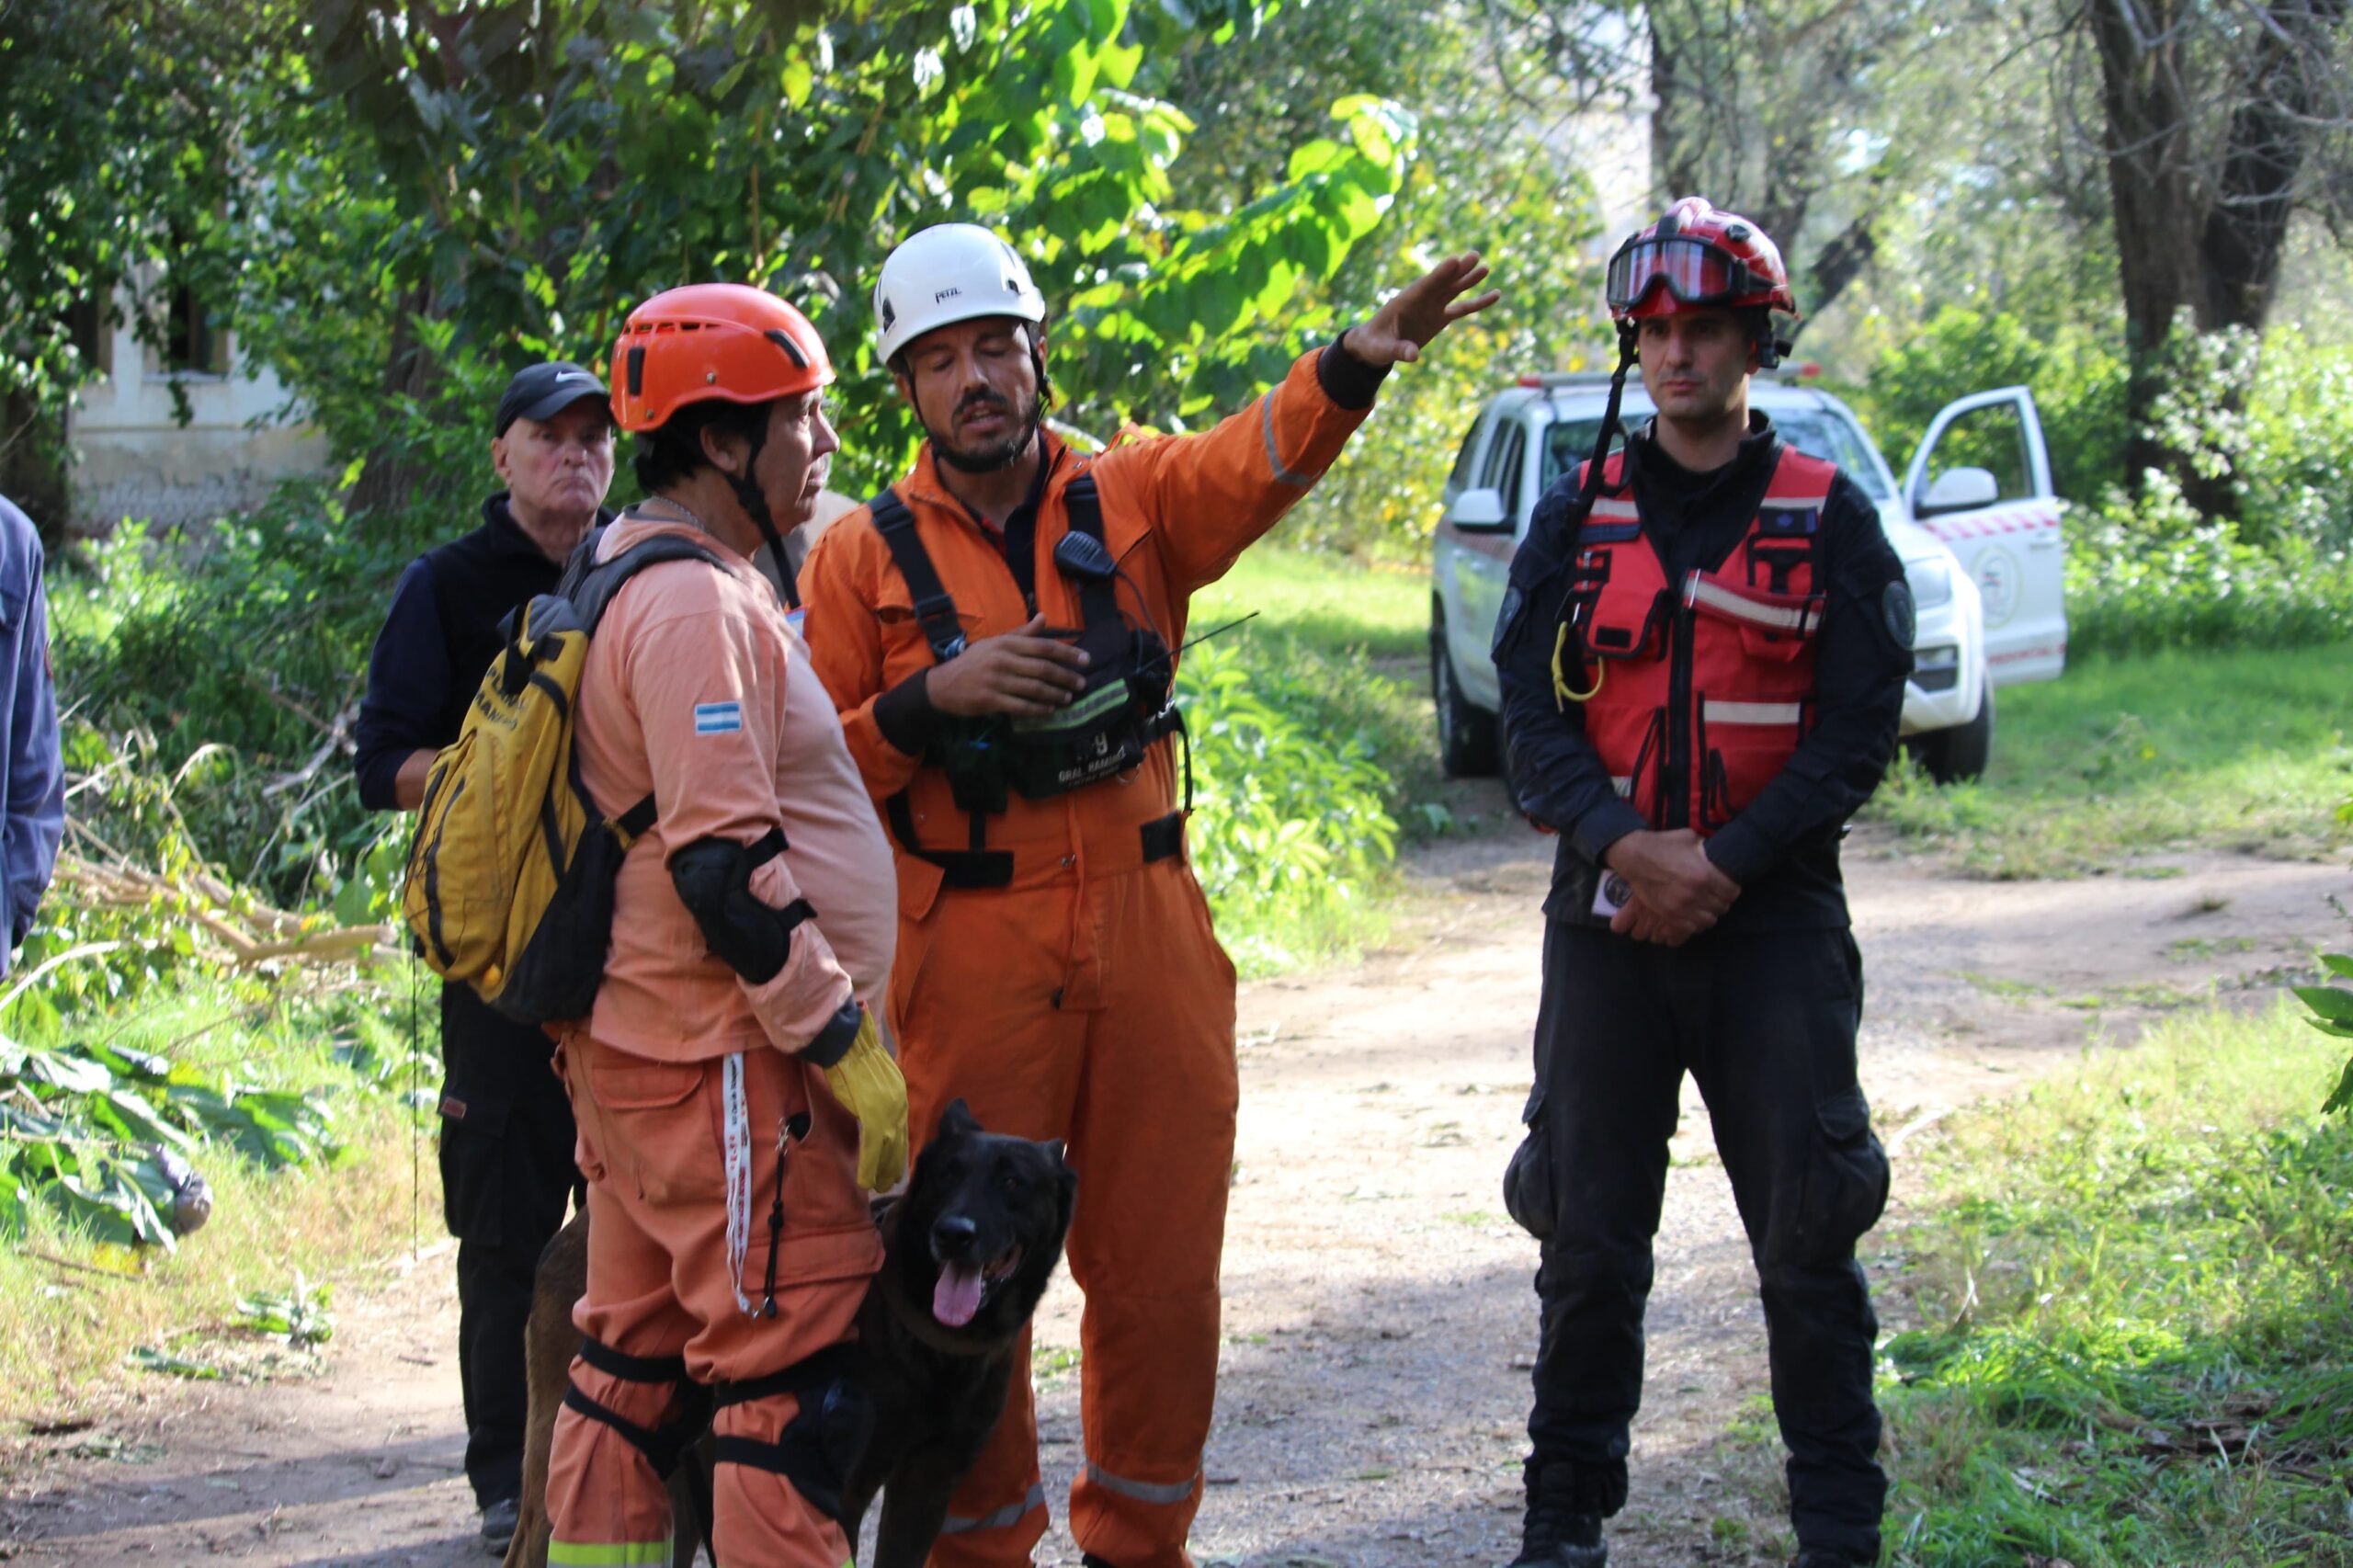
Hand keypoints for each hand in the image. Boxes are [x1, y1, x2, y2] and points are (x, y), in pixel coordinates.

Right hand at [819, 1009, 908, 1191]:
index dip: (897, 1148)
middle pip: (898, 1142)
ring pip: (888, 1149)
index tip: (895, 1163)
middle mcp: (898, 1104)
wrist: (846, 1042)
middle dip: (894, 1164)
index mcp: (897, 1094)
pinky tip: (866, 1181)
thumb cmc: (851, 1055)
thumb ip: (874, 1096)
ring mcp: (887, 1111)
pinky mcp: (873, 1115)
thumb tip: (868, 1109)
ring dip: (882, 1170)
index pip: (900, 1128)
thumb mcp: (870, 1078)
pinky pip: (872, 1148)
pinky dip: (868, 1166)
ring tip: (878, 1186)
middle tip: (889, 1182)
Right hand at [925, 612, 1090, 717]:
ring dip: (1055, 694)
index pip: (1043, 646)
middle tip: (1082, 683)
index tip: (1085, 659)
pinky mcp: (990, 700)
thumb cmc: (974, 662)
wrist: (943, 685)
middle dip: (1066, 676)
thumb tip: (1044, 617)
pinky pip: (1021, 706)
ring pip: (1034, 689)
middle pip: (1043, 668)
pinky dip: (1038, 708)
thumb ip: (1022, 633)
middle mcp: (1002, 660)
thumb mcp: (996, 643)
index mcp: (1006, 643)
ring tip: (1069, 697)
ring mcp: (996, 681)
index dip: (1067, 653)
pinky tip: (1050, 709)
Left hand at [1340, 252, 1500, 365]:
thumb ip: (1398, 350)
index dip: (1439, 274)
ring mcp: (1432, 307)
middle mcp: (1421, 300)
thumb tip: (1414, 356)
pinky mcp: (1439, 317)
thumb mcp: (1382, 349)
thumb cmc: (1374, 344)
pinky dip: (1478, 303)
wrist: (1374, 345)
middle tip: (1474, 257)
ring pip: (1453, 290)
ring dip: (1468, 279)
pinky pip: (1462, 309)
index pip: (1424, 285)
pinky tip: (1495, 295)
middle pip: (1441, 283)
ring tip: (1485, 267)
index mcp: (1404, 302)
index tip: (1454, 260)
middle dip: (1457, 271)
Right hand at [1603, 829, 1738, 943]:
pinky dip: (1695, 923)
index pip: (1732, 892)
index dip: (1732, 890)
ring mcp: (1682, 906)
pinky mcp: (1669, 914)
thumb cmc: (1663, 844)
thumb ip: (1707, 849)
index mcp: (1705, 874)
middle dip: (1722, 902)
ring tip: (1705, 906)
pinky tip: (1693, 914)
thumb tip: (1718, 853)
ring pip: (1709, 921)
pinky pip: (1691, 927)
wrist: (1634, 856)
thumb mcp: (1690, 838)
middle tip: (1716, 896)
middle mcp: (1696, 893)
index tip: (1728, 887)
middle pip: (1722, 907)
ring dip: (1709, 914)